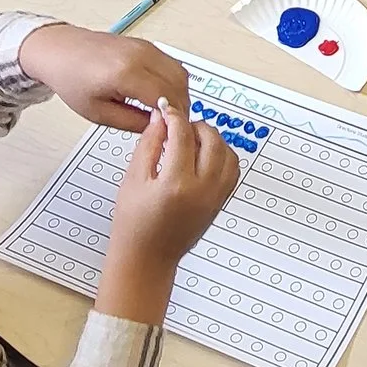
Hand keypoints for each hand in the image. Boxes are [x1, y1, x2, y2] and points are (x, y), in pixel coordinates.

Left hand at [21, 23, 189, 134]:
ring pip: (180, 72)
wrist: (60, 51)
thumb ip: (132, 122)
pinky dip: (173, 81)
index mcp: (126, 73)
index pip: (166, 97)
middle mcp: (140, 55)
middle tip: (173, 124)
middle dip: (180, 106)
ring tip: (167, 111)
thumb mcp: (98, 113)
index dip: (174, 117)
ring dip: (180, 93)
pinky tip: (162, 95)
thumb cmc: (72, 80)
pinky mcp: (146, 45)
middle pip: (179, 83)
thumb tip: (158, 126)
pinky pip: (171, 63)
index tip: (173, 130)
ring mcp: (145, 47)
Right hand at [99, 95, 238, 322]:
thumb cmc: (134, 224)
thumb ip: (149, 144)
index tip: (165, 108)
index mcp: (176, 183)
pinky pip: (233, 170)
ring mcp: (215, 197)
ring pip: (228, 153)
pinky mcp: (220, 203)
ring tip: (190, 140)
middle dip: (195, 125)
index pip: (182, 134)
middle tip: (178, 125)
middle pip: (212, 139)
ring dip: (212, 139)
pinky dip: (223, 156)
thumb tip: (160, 118)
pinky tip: (203, 155)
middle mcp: (202, 190)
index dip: (173, 115)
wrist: (147, 258)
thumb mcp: (133, 179)